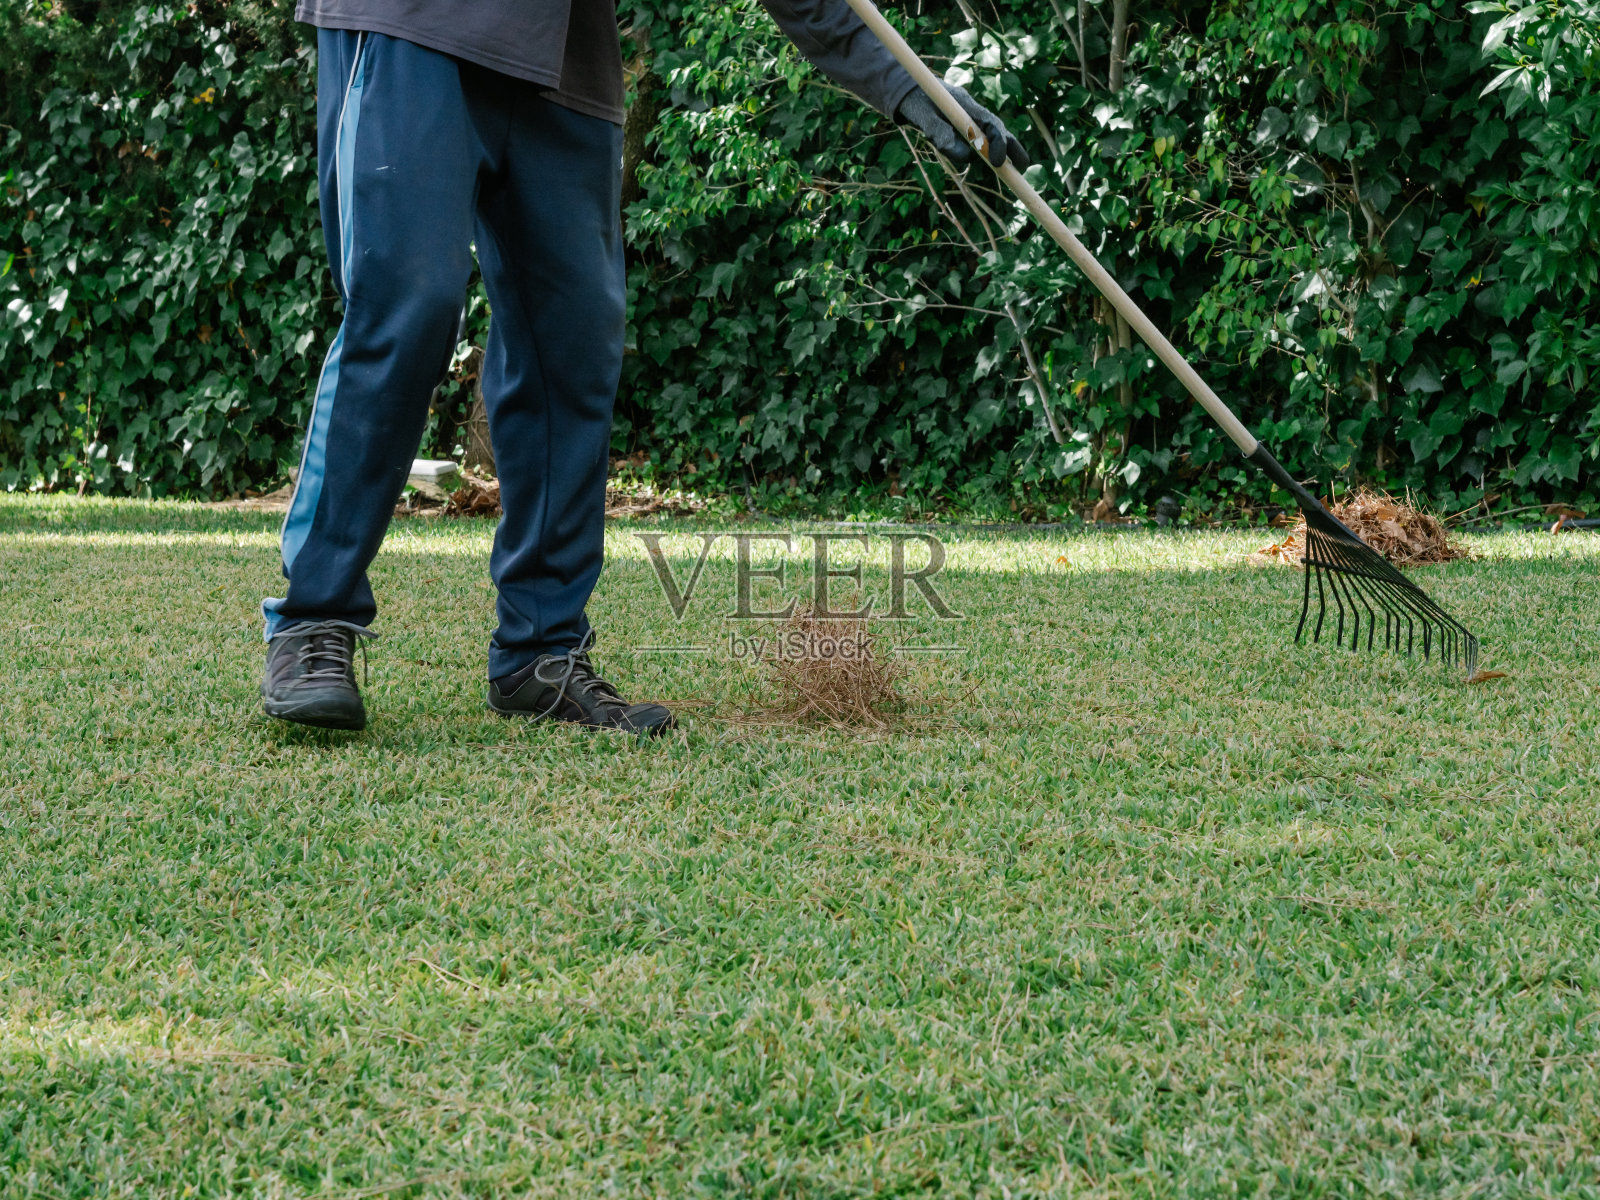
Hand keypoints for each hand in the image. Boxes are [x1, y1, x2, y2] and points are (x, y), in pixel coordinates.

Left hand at [895, 79, 1028, 169]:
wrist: (908, 89)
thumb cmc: (915, 101)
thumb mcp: (922, 117)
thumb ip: (939, 134)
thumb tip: (965, 157)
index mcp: (965, 104)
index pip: (990, 124)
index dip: (998, 143)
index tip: (998, 163)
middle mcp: (972, 110)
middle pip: (999, 128)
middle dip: (1013, 147)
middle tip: (1023, 167)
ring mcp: (970, 116)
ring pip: (992, 133)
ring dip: (1005, 149)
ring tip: (1015, 168)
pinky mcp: (964, 124)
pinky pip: (982, 137)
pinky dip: (991, 149)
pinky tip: (996, 162)